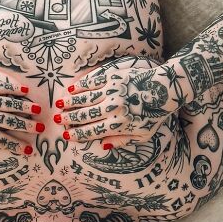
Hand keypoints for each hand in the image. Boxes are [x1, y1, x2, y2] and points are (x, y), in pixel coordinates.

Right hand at [57, 57, 180, 148]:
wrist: (164, 89)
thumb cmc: (154, 114)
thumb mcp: (142, 135)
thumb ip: (122, 140)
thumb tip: (103, 145)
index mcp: (119, 124)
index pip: (93, 131)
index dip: (78, 134)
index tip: (66, 135)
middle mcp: (113, 108)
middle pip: (86, 115)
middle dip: (70, 118)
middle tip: (58, 119)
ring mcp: (112, 91)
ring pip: (86, 98)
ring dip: (71, 102)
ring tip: (60, 104)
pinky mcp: (114, 76)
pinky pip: (93, 81)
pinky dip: (81, 85)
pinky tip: (72, 88)